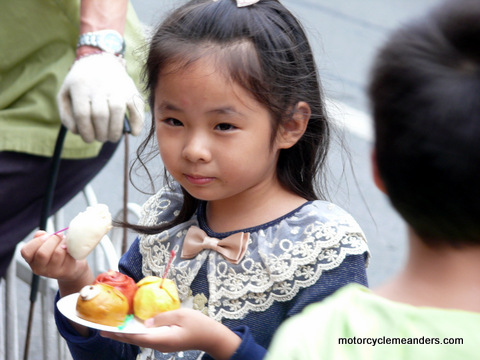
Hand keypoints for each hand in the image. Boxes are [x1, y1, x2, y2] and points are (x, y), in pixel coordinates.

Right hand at [20, 231, 89, 283]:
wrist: (72, 266)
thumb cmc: (56, 250)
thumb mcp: (47, 243)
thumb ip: (41, 237)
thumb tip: (40, 234)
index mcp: (31, 260)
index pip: (26, 251)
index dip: (37, 241)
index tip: (47, 236)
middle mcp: (39, 268)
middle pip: (42, 253)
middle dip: (53, 240)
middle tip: (59, 235)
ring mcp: (52, 272)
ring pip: (57, 253)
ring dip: (63, 243)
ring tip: (66, 241)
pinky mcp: (65, 272)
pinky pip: (68, 256)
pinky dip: (71, 248)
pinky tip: (71, 248)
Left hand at [57, 53, 143, 142]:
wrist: (101, 60)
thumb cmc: (81, 82)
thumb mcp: (66, 93)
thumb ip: (66, 114)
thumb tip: (77, 132)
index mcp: (80, 86)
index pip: (83, 114)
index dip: (86, 131)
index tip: (89, 139)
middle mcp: (99, 85)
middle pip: (100, 115)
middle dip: (101, 133)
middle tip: (101, 139)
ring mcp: (117, 86)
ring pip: (117, 111)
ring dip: (115, 131)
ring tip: (112, 138)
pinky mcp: (131, 89)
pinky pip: (136, 107)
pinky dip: (137, 123)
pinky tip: (133, 132)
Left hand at [101, 308, 241, 359]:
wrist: (211, 337)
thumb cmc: (199, 324)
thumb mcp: (181, 315)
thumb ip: (162, 317)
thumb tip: (146, 322)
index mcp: (162, 338)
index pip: (136, 337)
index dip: (120, 333)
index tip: (107, 330)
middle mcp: (160, 344)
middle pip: (135, 340)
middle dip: (119, 335)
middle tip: (103, 330)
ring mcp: (163, 344)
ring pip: (141, 339)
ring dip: (127, 334)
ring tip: (114, 328)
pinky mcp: (166, 342)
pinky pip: (148, 338)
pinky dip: (137, 333)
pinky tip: (133, 327)